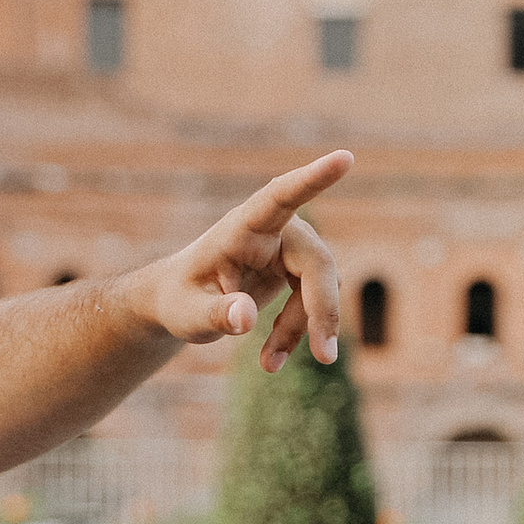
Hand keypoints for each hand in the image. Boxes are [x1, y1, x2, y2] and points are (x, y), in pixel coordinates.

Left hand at [136, 152, 350, 370]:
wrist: (179, 301)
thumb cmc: (179, 300)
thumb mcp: (186, 314)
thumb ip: (214, 315)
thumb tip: (247, 318)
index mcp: (241, 228)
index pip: (279, 197)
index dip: (313, 179)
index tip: (345, 158)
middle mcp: (272, 230)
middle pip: (316, 262)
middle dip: (321, 309)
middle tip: (325, 356)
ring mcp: (287, 248)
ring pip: (319, 288)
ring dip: (302, 328)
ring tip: (269, 365)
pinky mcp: (296, 269)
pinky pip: (314, 301)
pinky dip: (299, 332)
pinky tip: (274, 358)